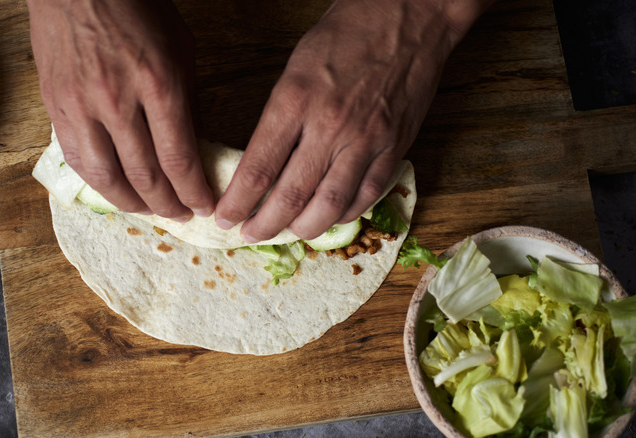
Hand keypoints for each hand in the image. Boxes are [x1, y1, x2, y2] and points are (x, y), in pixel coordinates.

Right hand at [27, 0, 213, 219]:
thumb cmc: (135, 9)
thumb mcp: (180, 49)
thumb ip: (188, 101)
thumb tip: (195, 147)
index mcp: (158, 83)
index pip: (179, 158)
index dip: (194, 192)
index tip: (205, 206)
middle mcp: (118, 101)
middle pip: (146, 176)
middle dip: (169, 204)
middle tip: (182, 214)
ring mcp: (82, 107)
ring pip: (108, 179)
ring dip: (134, 205)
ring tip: (151, 211)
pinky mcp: (56, 109)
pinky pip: (78, 161)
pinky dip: (100, 185)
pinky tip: (116, 192)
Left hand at [214, 0, 492, 241]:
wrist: (410, 14)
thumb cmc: (348, 31)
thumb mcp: (296, 66)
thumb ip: (281, 115)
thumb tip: (262, 159)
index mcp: (295, 100)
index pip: (258, 168)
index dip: (238, 202)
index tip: (225, 217)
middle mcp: (328, 126)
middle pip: (290, 196)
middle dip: (264, 225)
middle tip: (249, 235)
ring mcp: (365, 140)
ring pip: (329, 205)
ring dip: (303, 228)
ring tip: (288, 233)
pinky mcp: (395, 146)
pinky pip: (367, 194)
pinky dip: (345, 213)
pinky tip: (330, 216)